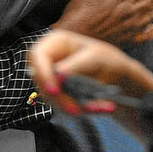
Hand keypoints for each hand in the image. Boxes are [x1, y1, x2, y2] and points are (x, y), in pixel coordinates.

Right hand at [29, 30, 152, 119]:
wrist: (115, 76)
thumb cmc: (107, 60)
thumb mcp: (95, 58)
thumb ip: (76, 66)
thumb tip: (58, 74)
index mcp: (56, 42)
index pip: (37, 55)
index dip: (42, 73)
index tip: (54, 91)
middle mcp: (48, 59)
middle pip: (39, 79)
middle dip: (56, 97)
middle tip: (74, 109)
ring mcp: (50, 77)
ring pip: (48, 96)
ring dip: (69, 106)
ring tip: (94, 107)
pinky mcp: (56, 93)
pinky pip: (58, 105)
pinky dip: (75, 109)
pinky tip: (93, 107)